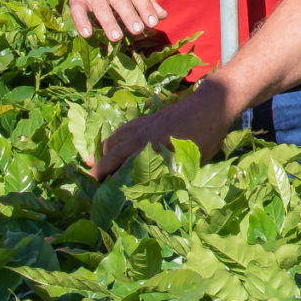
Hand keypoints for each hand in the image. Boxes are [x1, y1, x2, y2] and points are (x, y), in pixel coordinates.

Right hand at [64, 0, 165, 42]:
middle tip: (138, 31)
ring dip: (109, 22)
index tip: (153, 23)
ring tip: (117, 38)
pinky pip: (78, 11)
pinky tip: (87, 34)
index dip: (145, 7)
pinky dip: (82, 22)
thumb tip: (162, 16)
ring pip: (100, 7)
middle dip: (129, 15)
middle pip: (119, 0)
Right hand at [95, 80, 237, 179]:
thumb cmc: (206, 136)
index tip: (106, 196)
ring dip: (102, 152)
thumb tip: (158, 190)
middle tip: (90, 182)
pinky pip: (123, 129)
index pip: (127, 171)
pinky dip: (112, 138)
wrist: (210, 105)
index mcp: (154, 152)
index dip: (115, 184)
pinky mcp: (146, 119)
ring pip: (115, 140)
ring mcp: (143, 126)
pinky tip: (109, 143)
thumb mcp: (192, 161)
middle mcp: (143, 139)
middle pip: (114, 155)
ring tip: (91, 164)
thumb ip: (173, 173)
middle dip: (100, 169)